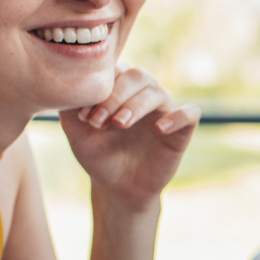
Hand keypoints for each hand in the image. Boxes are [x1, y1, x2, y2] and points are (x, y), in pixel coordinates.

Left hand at [59, 64, 198, 214]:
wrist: (117, 188)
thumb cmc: (98, 156)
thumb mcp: (76, 132)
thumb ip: (70, 107)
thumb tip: (69, 84)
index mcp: (120, 88)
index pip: (114, 70)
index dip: (100, 88)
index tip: (82, 115)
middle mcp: (143, 94)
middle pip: (136, 76)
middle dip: (115, 96)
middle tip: (98, 121)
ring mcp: (163, 110)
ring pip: (157, 91)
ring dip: (136, 105)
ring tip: (119, 124)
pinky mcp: (181, 130)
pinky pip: (190, 113)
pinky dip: (178, 116)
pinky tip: (159, 128)